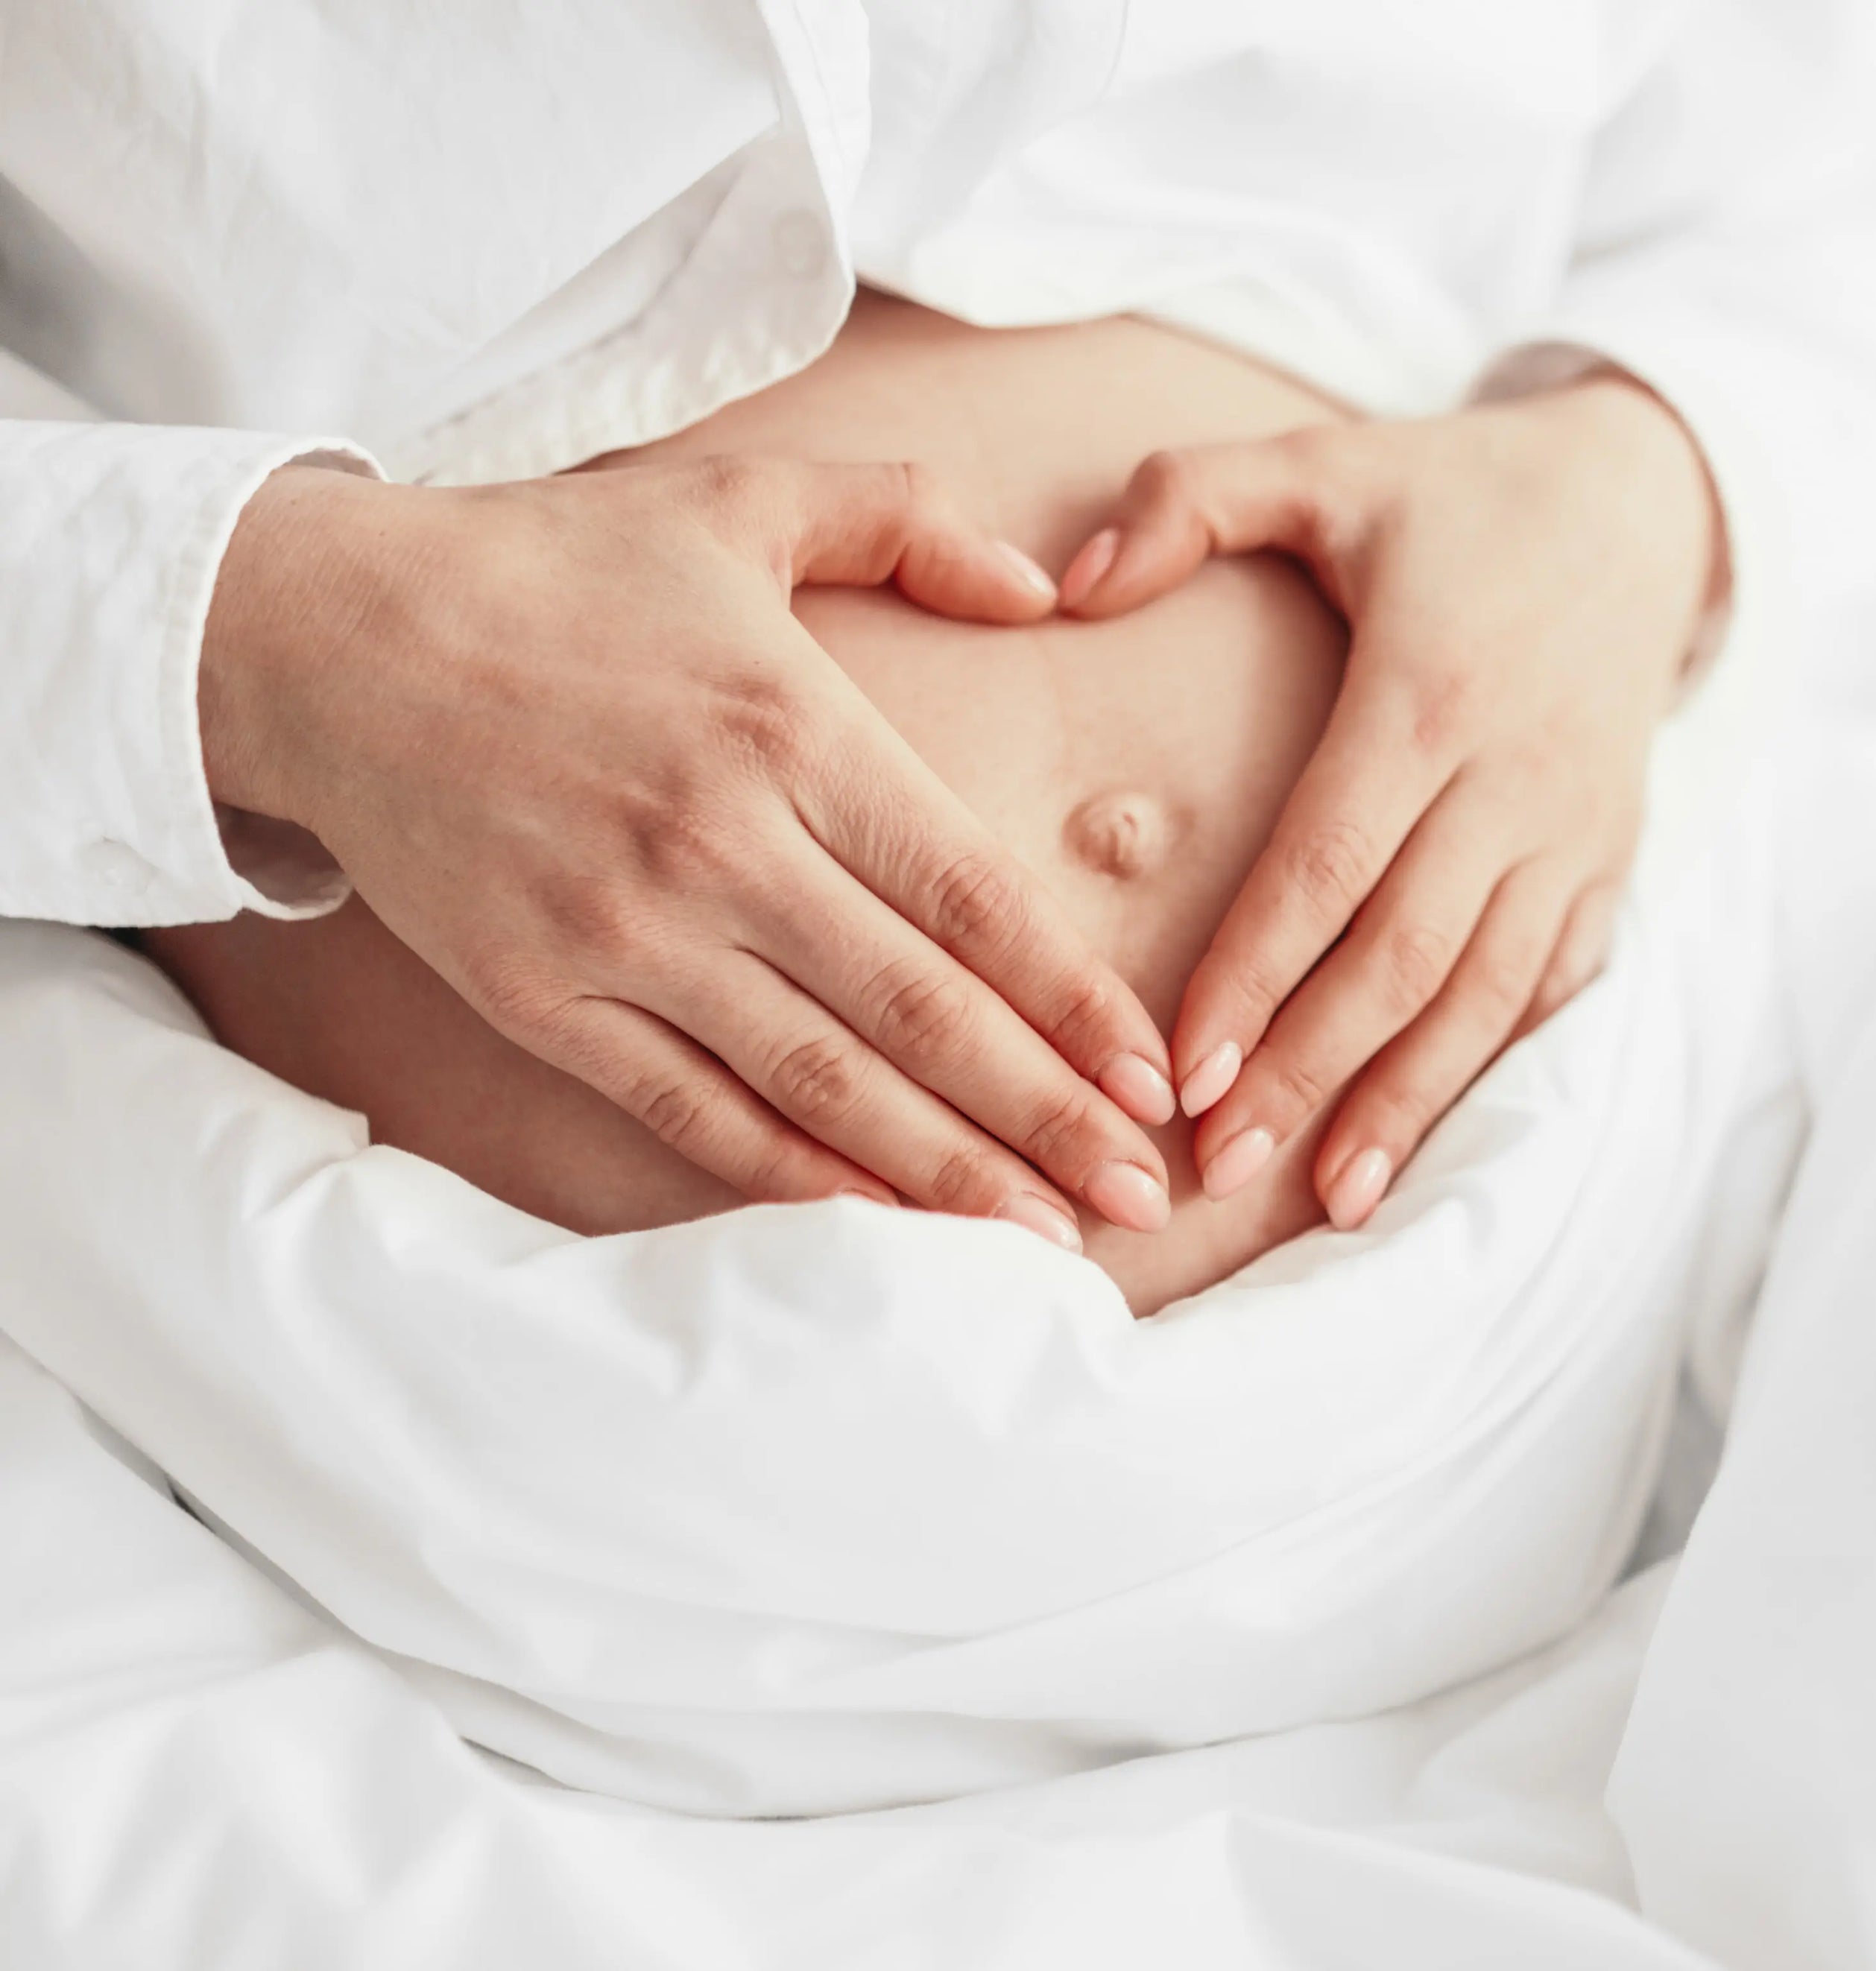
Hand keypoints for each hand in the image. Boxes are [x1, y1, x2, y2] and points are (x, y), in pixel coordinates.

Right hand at [198, 455, 1180, 1248]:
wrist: (324, 634)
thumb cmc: (553, 567)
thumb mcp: (740, 499)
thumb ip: (907, 525)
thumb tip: (1045, 591)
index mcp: (791, 730)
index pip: (972, 898)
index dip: (1074, 1002)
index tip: (1154, 1077)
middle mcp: (719, 844)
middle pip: (920, 1012)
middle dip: (1046, 1117)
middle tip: (1142, 1199)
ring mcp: (624, 934)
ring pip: (820, 1083)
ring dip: (944, 1172)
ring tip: (1045, 1235)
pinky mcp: (540, 998)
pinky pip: (691, 1111)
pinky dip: (792, 1174)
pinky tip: (882, 1220)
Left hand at [1056, 375, 1720, 1228]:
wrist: (1646, 506)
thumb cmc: (1457, 494)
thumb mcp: (1323, 462)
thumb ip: (1186, 500)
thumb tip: (1069, 583)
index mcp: (1428, 693)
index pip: (1330, 862)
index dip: (1258, 971)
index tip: (1185, 1067)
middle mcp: (1514, 777)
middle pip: (1404, 954)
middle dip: (1312, 1070)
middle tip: (1219, 1163)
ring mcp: (1576, 830)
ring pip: (1486, 990)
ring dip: (1405, 1098)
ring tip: (1329, 1195)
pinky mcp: (1612, 859)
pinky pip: (1553, 982)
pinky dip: (1489, 1063)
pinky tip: (1426, 1134)